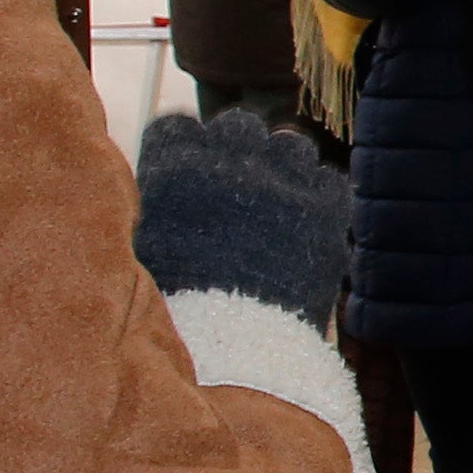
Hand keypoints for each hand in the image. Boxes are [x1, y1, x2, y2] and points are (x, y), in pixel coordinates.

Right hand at [129, 110, 350, 323]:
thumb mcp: (144, 252)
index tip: (191, 173)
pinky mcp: (326, 205)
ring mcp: (284, 176)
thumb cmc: (176, 309)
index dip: (185, 153)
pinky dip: (319, 199)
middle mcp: (232, 157)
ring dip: (282, 169)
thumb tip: (165, 197)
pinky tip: (308, 228)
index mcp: (178, 165)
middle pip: (239, 126)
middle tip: (238, 190)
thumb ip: (156, 210)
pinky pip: (328, 181)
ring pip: (290, 145)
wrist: (235, 346)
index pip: (179, 127)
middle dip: (237, 152)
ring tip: (277, 208)